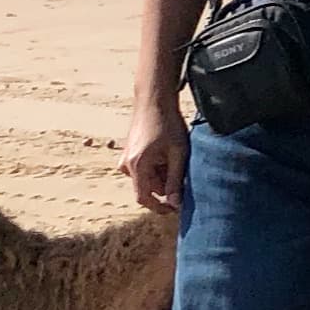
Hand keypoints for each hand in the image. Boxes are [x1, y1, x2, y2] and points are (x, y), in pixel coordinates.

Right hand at [123, 98, 187, 214]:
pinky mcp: (129, 154)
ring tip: (175, 157)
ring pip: (147, 178)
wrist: (154, 100)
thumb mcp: (178, 154)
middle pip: (148, 188)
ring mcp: (126, 159)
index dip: (159, 207)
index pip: (144, 198)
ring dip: (163, 175)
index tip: (175, 209)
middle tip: (183, 170)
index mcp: (137, 166)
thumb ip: (175, 180)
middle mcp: (126, 165)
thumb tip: (175, 204)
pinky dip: (157, 167)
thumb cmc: (168, 124)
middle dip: (166, 185)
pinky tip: (167, 153)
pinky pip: (144, 169)